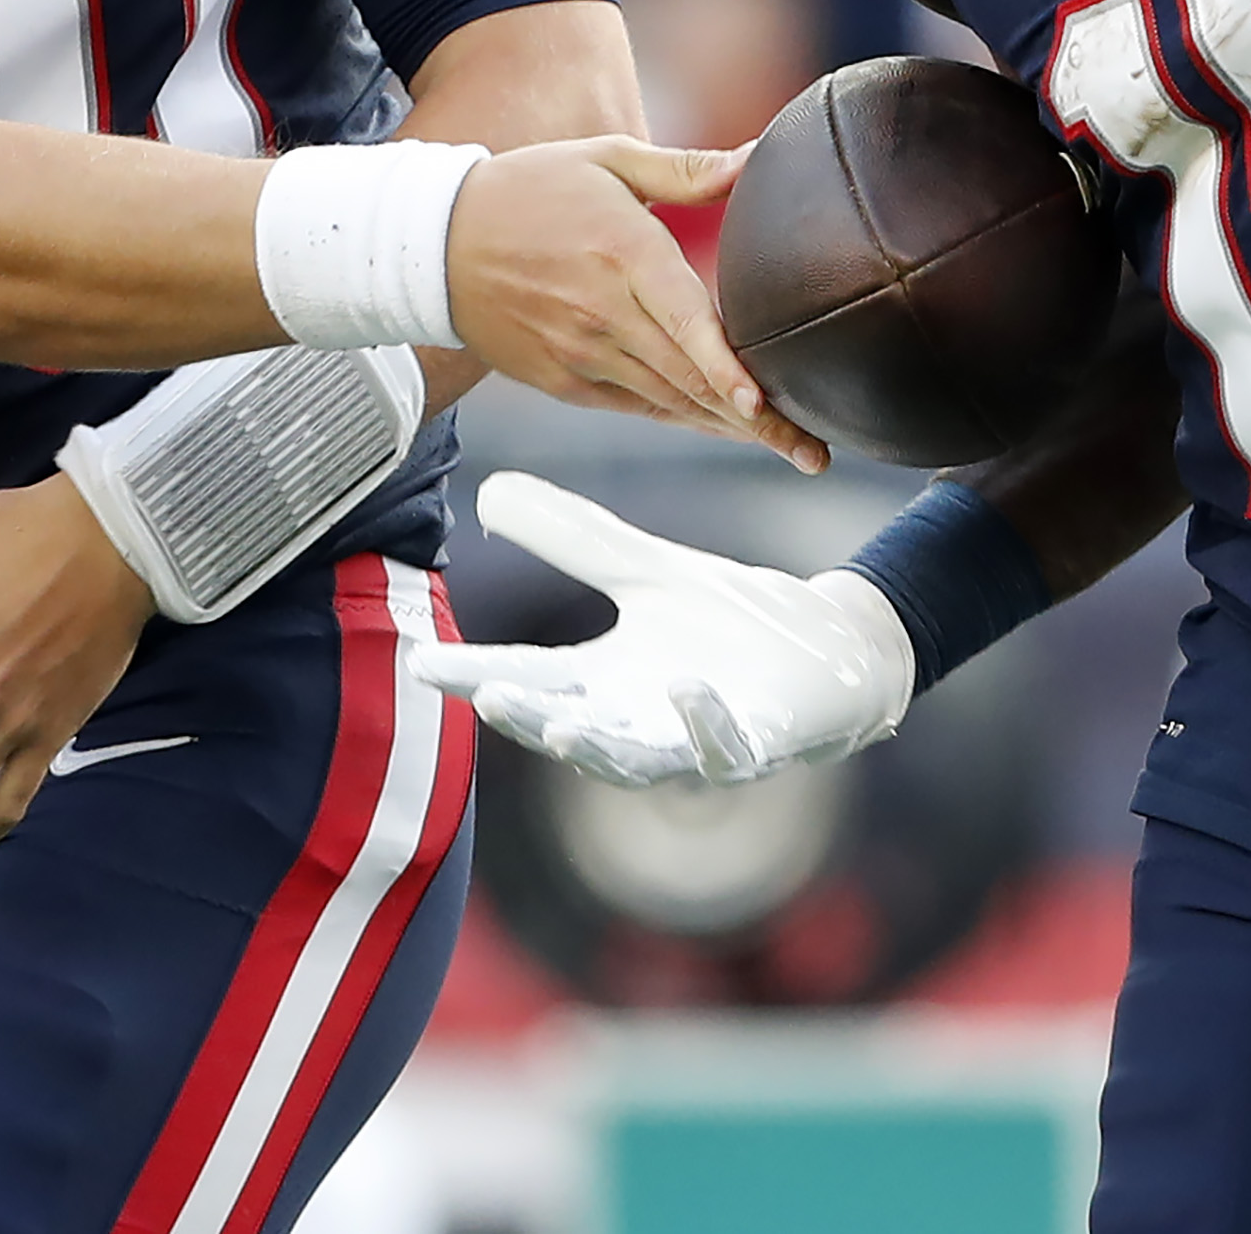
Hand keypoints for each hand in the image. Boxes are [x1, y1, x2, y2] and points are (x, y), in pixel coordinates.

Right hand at [406, 472, 912, 784]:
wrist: (829, 649)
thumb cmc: (731, 621)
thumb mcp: (645, 569)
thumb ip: (573, 537)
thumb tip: (490, 490)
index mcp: (606, 681)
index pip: (528, 676)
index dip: (473, 673)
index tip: (421, 662)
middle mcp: (641, 721)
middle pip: (570, 728)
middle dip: (528, 720)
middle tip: (487, 696)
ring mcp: (695, 741)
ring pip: (636, 761)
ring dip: (597, 748)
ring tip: (558, 728)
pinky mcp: (756, 744)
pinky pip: (726, 749)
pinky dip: (702, 726)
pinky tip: (685, 689)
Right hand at [446, 138, 826, 471]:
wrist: (435, 244)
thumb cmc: (528, 191)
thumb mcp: (605, 160)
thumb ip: (685, 169)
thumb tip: (755, 157)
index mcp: (621, 253)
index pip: (683, 320)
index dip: (724, 367)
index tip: (761, 402)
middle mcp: (602, 313)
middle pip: (689, 377)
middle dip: (756, 419)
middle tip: (812, 449)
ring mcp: (580, 353)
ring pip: (669, 402)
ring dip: (729, 429)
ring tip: (788, 447)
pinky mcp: (564, 380)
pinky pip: (636, 408)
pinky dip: (683, 419)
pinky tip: (725, 429)